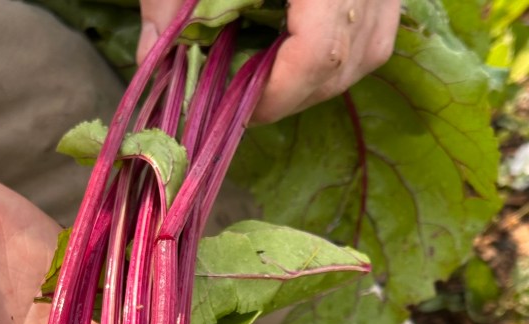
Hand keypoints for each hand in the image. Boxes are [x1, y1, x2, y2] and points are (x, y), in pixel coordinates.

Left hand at [138, 0, 400, 122]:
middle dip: (292, 92)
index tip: (236, 105)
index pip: (320, 52)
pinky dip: (338, 48)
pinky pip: (377, 26)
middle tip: (241, 98)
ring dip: (316, 74)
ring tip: (265, 72)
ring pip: (370, 48)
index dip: (276, 93)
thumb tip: (153, 63)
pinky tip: (292, 45)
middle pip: (349, 59)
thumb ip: (171, 0)